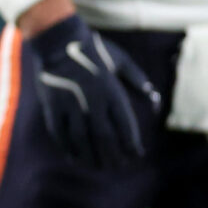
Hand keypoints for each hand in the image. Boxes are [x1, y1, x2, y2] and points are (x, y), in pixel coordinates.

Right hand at [28, 15, 160, 170]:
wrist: (57, 40)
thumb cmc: (94, 50)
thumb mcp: (121, 60)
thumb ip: (138, 80)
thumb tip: (155, 99)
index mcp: (111, 91)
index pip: (124, 125)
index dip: (131, 143)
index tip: (136, 155)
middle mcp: (91, 101)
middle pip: (104, 137)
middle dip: (113, 155)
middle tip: (118, 167)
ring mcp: (70, 104)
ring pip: (81, 139)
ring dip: (91, 157)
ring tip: (99, 167)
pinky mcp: (52, 106)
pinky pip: (60, 133)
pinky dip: (68, 148)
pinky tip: (76, 158)